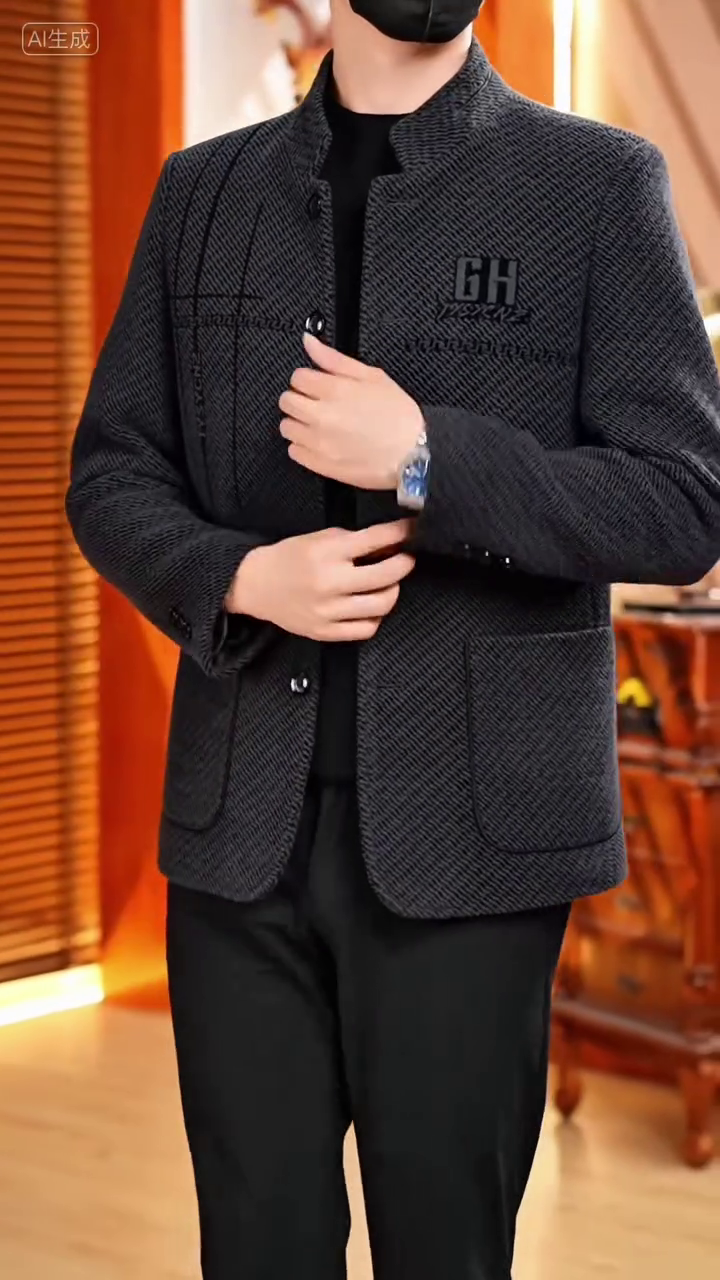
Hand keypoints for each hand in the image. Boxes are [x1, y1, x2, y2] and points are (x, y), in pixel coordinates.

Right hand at [226, 519, 415, 641]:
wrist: (256, 585)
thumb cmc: (288, 558)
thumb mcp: (318, 538)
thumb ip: (351, 540)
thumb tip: (389, 542)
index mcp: (327, 553)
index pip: (375, 540)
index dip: (400, 533)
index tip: (411, 530)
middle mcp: (330, 582)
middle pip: (388, 575)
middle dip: (404, 563)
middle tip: (406, 558)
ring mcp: (329, 610)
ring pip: (382, 604)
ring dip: (392, 591)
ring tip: (387, 583)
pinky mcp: (326, 632)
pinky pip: (366, 628)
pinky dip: (375, 616)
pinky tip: (370, 606)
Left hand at [278, 332, 424, 489]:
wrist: (412, 456)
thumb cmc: (399, 417)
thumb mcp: (372, 377)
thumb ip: (335, 359)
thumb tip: (310, 342)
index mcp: (335, 390)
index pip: (297, 377)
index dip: (308, 379)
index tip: (318, 385)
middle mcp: (321, 415)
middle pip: (286, 401)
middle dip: (299, 398)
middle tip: (317, 404)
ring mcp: (318, 442)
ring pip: (286, 427)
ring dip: (298, 423)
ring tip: (319, 425)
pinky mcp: (320, 464)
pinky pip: (293, 451)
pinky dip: (302, 446)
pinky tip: (321, 442)